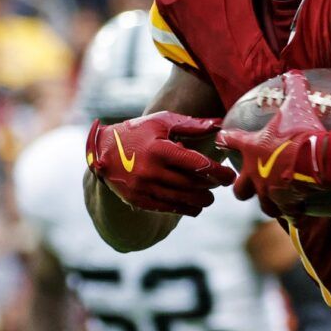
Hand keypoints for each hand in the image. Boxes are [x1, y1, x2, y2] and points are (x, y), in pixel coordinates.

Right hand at [87, 112, 235, 214]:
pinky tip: (195, 207)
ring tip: (210, 198)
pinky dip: (184, 208)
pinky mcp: (138, 199)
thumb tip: (220, 124)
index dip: (217, 171)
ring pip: (181, 199)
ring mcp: (143, 187)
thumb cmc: (137, 132)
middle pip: (191, 184)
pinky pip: (167, 208)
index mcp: (159, 149)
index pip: (195, 164)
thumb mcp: (162, 122)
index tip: (229, 175)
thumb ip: (191, 125)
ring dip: (201, 200)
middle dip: (211, 186)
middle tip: (222, 184)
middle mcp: (151, 170)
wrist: (101, 150)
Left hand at [218, 71, 330, 212]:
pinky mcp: (285, 203)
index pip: (230, 141)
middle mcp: (255, 173)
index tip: (221, 140)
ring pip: (263, 205)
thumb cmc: (301, 132)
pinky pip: (288, 212)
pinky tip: (300, 209)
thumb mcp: (297, 105)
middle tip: (253, 182)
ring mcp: (268, 191)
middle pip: (239, 189)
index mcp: (252, 148)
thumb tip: (295, 72)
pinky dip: (293, 211)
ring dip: (270, 202)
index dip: (225, 140)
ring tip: (279, 199)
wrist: (315, 160)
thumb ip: (294, 89)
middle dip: (243, 187)